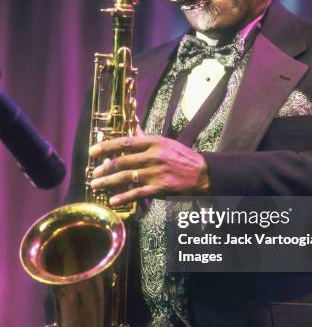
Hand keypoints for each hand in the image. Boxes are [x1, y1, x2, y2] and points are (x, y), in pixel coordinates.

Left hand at [89, 130, 210, 205]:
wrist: (202, 173)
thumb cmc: (182, 156)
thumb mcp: (165, 142)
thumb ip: (146, 138)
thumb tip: (132, 126)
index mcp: (154, 142)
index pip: (125, 142)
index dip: (107, 147)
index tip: (93, 151)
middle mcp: (153, 156)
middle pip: (123, 161)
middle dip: (105, 167)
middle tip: (93, 172)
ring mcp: (156, 173)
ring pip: (126, 177)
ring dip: (108, 182)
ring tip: (96, 184)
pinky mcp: (160, 188)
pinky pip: (137, 193)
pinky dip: (124, 197)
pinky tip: (113, 200)